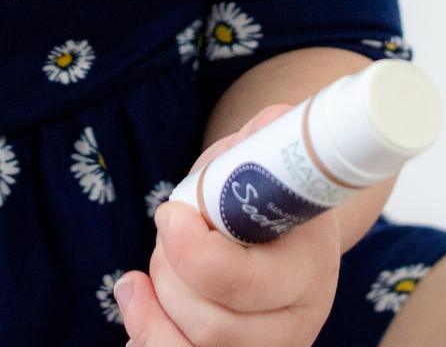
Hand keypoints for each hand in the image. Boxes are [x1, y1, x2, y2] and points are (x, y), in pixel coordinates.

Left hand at [116, 103, 342, 346]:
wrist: (276, 219)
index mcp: (309, 268)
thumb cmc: (262, 180)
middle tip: (167, 228)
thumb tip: (273, 121)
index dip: (192, 253)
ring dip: (155, 304)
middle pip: (212, 326)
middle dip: (169, 272)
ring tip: (149, 269)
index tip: (168, 213)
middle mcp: (298, 323)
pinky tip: (135, 302)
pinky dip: (147, 337)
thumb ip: (265, 136)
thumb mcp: (263, 151)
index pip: (242, 284)